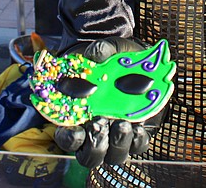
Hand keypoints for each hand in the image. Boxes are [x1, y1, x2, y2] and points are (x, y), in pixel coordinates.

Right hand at [53, 37, 161, 167]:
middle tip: (101, 125)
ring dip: (118, 144)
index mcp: (78, 116)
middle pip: (90, 155)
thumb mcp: (107, 49)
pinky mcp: (138, 132)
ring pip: (114, 155)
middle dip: (95, 146)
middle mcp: (95, 131)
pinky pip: (138, 145)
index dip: (69, 139)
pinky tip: (139, 127)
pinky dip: (137, 140)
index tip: (75, 129)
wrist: (136, 59)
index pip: (67, 138)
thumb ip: (100, 50)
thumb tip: (94, 55)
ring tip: (123, 124)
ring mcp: (116, 134)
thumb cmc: (112, 57)